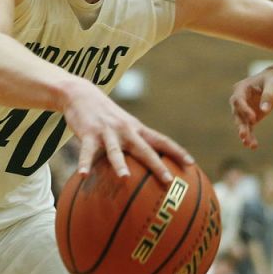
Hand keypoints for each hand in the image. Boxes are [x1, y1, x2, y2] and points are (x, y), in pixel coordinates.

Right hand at [62, 83, 193, 182]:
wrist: (81, 93)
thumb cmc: (105, 115)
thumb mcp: (123, 125)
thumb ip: (133, 142)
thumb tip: (147, 164)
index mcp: (136, 129)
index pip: (161, 140)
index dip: (177, 151)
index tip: (191, 164)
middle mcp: (125, 130)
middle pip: (144, 149)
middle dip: (157, 164)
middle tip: (168, 180)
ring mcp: (107, 132)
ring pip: (115, 151)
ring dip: (120, 164)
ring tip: (124, 178)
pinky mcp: (89, 134)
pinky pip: (87, 152)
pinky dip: (85, 164)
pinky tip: (83, 176)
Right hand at [229, 69, 272, 148]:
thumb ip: (268, 96)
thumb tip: (264, 110)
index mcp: (240, 88)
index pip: (238, 100)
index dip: (244, 109)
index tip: (254, 119)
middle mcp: (239, 100)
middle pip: (237, 114)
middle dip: (240, 125)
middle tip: (243, 135)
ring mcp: (243, 110)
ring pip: (242, 123)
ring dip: (245, 134)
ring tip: (248, 144)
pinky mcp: (249, 118)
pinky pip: (249, 128)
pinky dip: (251, 137)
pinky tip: (253, 146)